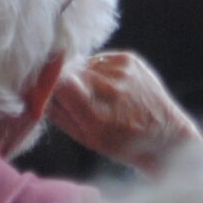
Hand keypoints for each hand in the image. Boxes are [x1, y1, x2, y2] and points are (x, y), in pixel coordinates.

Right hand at [50, 51, 202, 173]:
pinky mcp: (130, 59)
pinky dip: (99, 71)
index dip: (47, 84)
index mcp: (94, 112)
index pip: (58, 82)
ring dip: (83, 76)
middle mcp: (108, 86)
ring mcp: (121, 69)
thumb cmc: (124, 143)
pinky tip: (111, 87)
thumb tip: (36, 95)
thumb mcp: (87, 138)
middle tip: (76, 98)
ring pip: (84, 64)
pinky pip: (101, 59)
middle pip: (69, 71)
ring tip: (98, 95)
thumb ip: (60, 114)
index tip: (44, 90)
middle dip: (65, 82)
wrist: (166, 135)